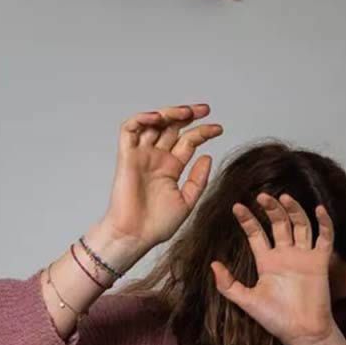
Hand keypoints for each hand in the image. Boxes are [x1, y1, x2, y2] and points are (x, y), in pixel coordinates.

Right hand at [99, 105, 223, 256]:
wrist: (136, 235)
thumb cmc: (157, 224)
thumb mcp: (187, 201)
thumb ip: (198, 179)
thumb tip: (207, 155)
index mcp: (171, 167)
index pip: (188, 141)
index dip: (203, 132)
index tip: (219, 129)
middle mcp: (156, 158)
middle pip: (171, 127)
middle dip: (187, 114)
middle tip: (204, 109)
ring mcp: (141, 155)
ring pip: (152, 123)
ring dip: (168, 113)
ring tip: (185, 112)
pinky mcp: (126, 156)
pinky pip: (129, 130)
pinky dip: (141, 119)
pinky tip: (157, 118)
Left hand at [212, 193, 340, 344]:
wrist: (302, 332)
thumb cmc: (276, 319)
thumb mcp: (247, 301)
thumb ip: (228, 285)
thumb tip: (213, 265)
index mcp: (267, 262)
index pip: (256, 233)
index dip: (247, 219)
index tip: (236, 207)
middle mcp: (285, 255)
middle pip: (278, 223)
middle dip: (270, 209)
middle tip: (261, 196)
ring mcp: (304, 256)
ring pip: (300, 225)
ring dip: (294, 210)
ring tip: (284, 197)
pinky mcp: (320, 262)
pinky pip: (325, 238)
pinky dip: (324, 223)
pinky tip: (318, 209)